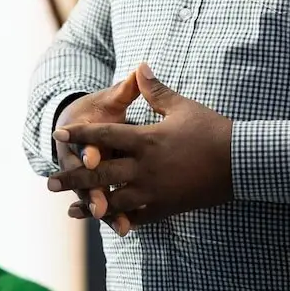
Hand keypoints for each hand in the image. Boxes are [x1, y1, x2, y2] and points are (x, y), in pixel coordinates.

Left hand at [48, 63, 232, 235]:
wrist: (240, 162)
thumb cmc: (212, 130)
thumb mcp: (181, 106)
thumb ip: (155, 91)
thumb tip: (139, 67)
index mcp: (146, 140)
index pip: (104, 137)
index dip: (80, 135)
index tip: (58, 133)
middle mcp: (144, 168)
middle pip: (101, 173)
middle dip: (73, 177)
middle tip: (49, 182)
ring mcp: (154, 191)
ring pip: (114, 201)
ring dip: (90, 205)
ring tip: (70, 210)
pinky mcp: (166, 208)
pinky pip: (137, 217)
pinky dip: (120, 220)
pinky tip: (107, 223)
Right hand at [54, 72, 140, 232]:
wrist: (73, 128)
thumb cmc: (97, 111)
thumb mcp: (110, 100)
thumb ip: (126, 89)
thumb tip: (140, 68)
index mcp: (81, 132)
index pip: (82, 141)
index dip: (87, 150)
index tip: (93, 159)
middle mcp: (79, 157)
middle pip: (84, 177)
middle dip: (92, 191)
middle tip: (101, 205)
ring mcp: (87, 175)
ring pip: (93, 195)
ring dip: (103, 209)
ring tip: (116, 224)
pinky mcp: (98, 187)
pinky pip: (105, 205)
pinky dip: (116, 216)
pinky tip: (127, 230)